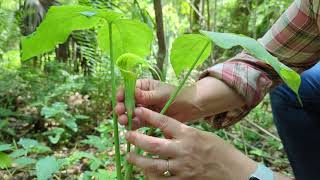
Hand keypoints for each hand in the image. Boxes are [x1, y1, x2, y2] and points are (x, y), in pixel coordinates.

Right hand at [116, 79, 200, 128]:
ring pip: (129, 113)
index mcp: (143, 86)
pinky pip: (137, 122)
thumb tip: (133, 93)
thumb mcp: (162, 94)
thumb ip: (147, 95)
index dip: (121, 93)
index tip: (119, 99)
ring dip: (124, 116)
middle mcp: (141, 97)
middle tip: (120, 112)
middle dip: (121, 107)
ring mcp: (143, 108)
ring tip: (123, 120)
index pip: (128, 88)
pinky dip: (132, 124)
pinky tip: (129, 126)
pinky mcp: (147, 119)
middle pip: (126, 102)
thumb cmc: (177, 95)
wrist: (189, 107)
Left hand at [125, 107, 256, 179]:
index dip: (149, 116)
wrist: (234, 171)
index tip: (138, 111)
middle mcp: (183, 151)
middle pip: (153, 144)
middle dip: (137, 139)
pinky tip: (144, 172)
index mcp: (189, 135)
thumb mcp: (202, 135)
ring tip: (129, 155)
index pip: (164, 122)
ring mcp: (182, 168)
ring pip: (153, 165)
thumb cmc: (219, 151)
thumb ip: (182, 133)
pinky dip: (150, 177)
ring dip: (138, 160)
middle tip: (128, 134)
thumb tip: (163, 129)